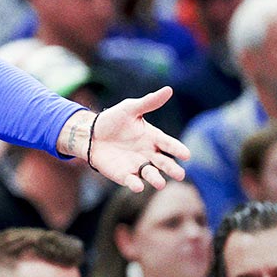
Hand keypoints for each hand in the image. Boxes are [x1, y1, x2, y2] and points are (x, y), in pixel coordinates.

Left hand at [73, 87, 189, 191]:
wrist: (90, 134)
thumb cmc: (113, 120)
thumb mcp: (130, 109)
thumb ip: (149, 102)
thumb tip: (169, 89)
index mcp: (153, 137)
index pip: (169, 144)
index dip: (177, 149)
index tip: (186, 155)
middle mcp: (149, 153)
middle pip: (164, 163)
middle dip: (172, 169)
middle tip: (180, 175)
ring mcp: (137, 165)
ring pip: (150, 174)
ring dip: (156, 179)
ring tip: (160, 184)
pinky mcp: (124, 175)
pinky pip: (131, 181)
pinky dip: (135, 184)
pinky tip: (138, 186)